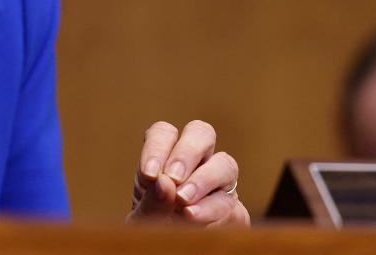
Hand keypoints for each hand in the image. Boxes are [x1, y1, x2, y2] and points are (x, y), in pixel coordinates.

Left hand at [127, 120, 249, 226]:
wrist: (170, 253)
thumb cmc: (151, 232)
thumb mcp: (141, 219)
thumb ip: (151, 202)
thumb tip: (165, 182)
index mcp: (165, 159)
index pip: (164, 133)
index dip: (157, 147)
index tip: (149, 174)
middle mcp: (196, 165)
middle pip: (201, 133)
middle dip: (187, 152)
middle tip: (173, 179)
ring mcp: (219, 186)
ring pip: (226, 164)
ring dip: (203, 180)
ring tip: (183, 204)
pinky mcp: (234, 212)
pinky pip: (232, 203)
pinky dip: (213, 211)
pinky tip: (194, 220)